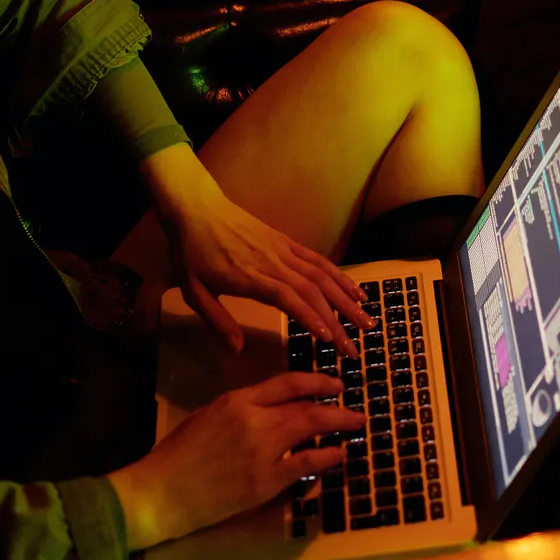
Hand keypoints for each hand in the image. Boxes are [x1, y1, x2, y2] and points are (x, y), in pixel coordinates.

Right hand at [107, 373, 361, 548]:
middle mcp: (254, 420)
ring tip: (355, 425)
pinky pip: (306, 464)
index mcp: (237, 400)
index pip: (287, 383)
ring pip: (311, 429)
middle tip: (353, 407)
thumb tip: (274, 408)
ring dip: (338, 426)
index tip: (335, 384)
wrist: (161, 492)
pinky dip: (327, 457)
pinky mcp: (265, 482)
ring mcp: (261, 451)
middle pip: (305, 405)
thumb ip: (241, 408)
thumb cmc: (177, 454)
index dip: (316, 381)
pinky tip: (340, 454)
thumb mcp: (208, 416)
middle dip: (335, 404)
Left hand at [143, 147, 370, 355]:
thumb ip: (217, 321)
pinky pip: (319, 260)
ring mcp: (284, 250)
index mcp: (250, 277)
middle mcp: (274, 263)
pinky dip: (340, 276)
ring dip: (347, 299)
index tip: (329, 339)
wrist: (198, 208)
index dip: (310, 317)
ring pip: (323, 275)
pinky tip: (356, 292)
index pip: (288, 298)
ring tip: (367, 321)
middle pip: (313, 291)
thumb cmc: (191, 253)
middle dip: (338, 320)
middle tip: (355, 346)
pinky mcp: (288, 242)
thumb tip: (236, 351)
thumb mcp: (193, 291)